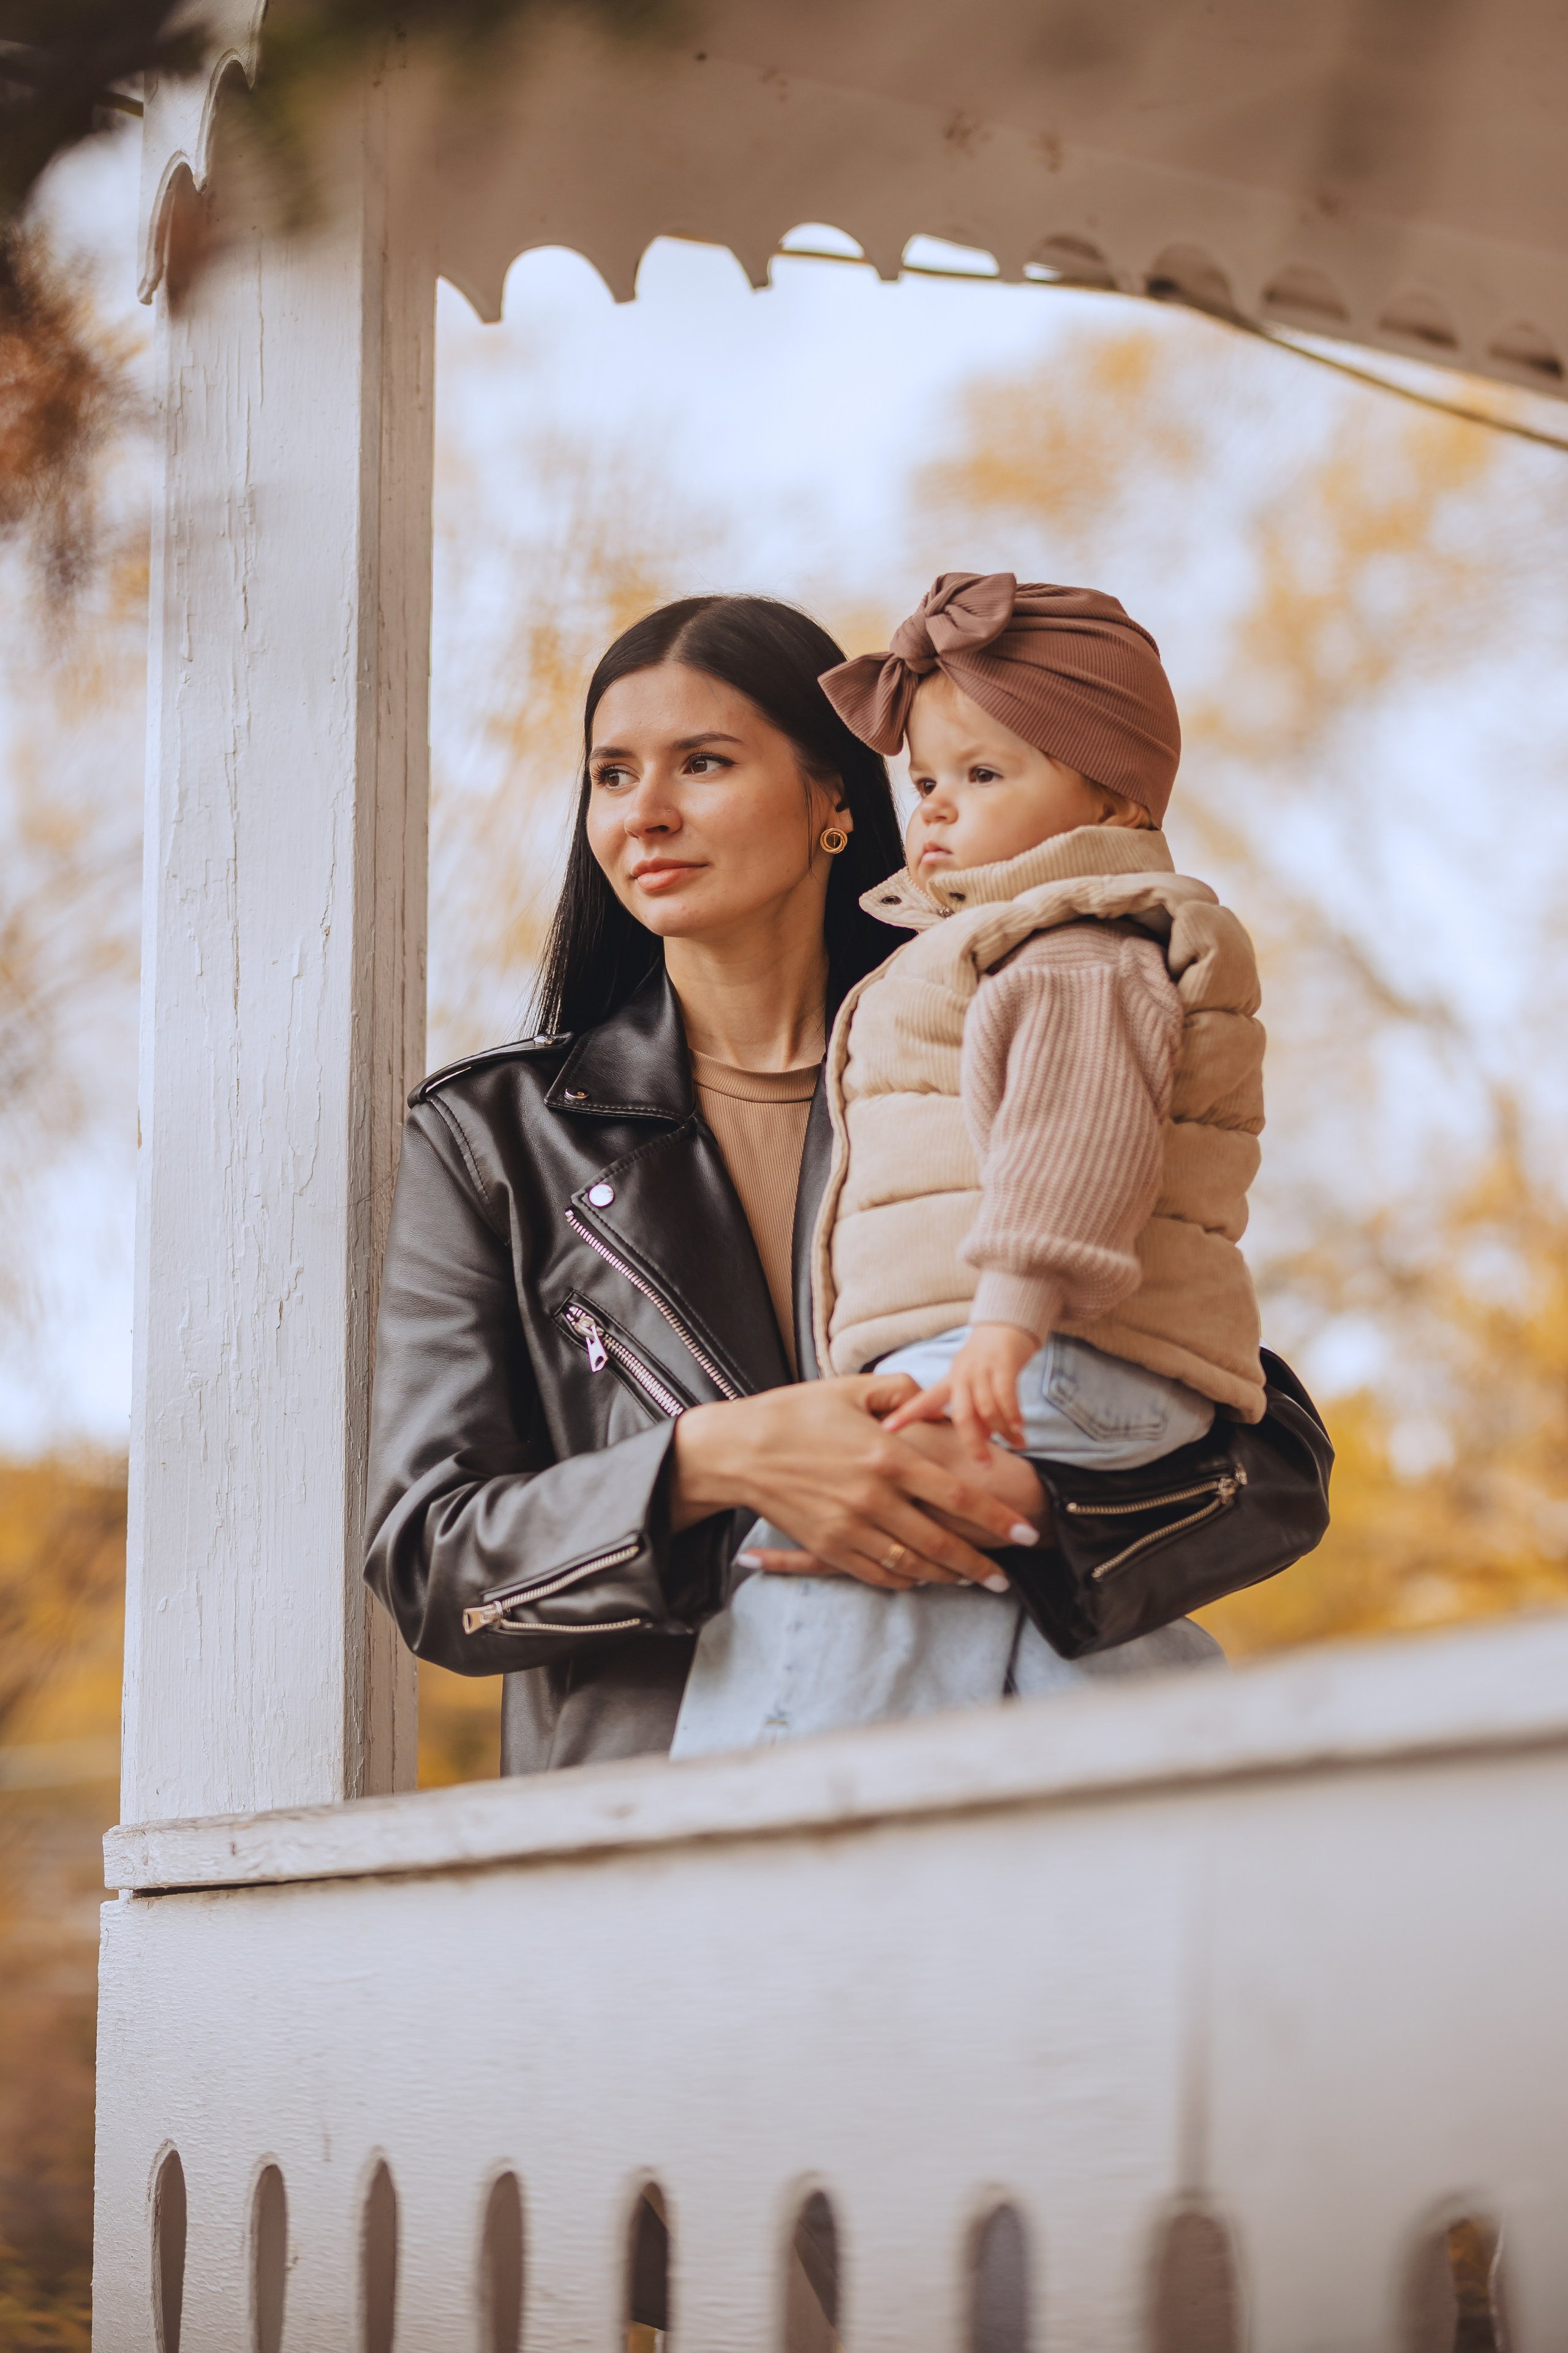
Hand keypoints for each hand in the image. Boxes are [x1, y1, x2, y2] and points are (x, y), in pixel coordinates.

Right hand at [745, 1418, 1046, 1591]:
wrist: (738, 1451)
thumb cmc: (794, 1413)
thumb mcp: (850, 1389)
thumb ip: (901, 1392)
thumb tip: (934, 1400)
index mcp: (888, 1456)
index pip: (958, 1495)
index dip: (997, 1518)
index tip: (1026, 1533)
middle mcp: (875, 1498)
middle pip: (942, 1542)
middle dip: (980, 1564)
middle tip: (1005, 1577)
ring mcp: (851, 1527)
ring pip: (913, 1564)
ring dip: (947, 1576)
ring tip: (971, 1581)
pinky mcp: (829, 1546)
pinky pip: (878, 1574)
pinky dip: (905, 1580)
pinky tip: (921, 1578)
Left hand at [882, 1323, 1039, 1461]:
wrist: (1006, 1326)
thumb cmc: (987, 1362)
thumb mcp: (973, 1385)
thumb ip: (975, 1412)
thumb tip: (982, 1441)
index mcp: (949, 1382)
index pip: (923, 1401)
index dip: (905, 1415)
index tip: (885, 1430)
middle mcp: (961, 1376)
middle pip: (961, 1415)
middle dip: (973, 1443)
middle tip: (984, 1465)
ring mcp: (981, 1369)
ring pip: (986, 1408)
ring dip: (1003, 1430)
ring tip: (1018, 1445)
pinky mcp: (1003, 1364)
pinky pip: (1006, 1395)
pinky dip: (1012, 1414)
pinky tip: (1020, 1429)